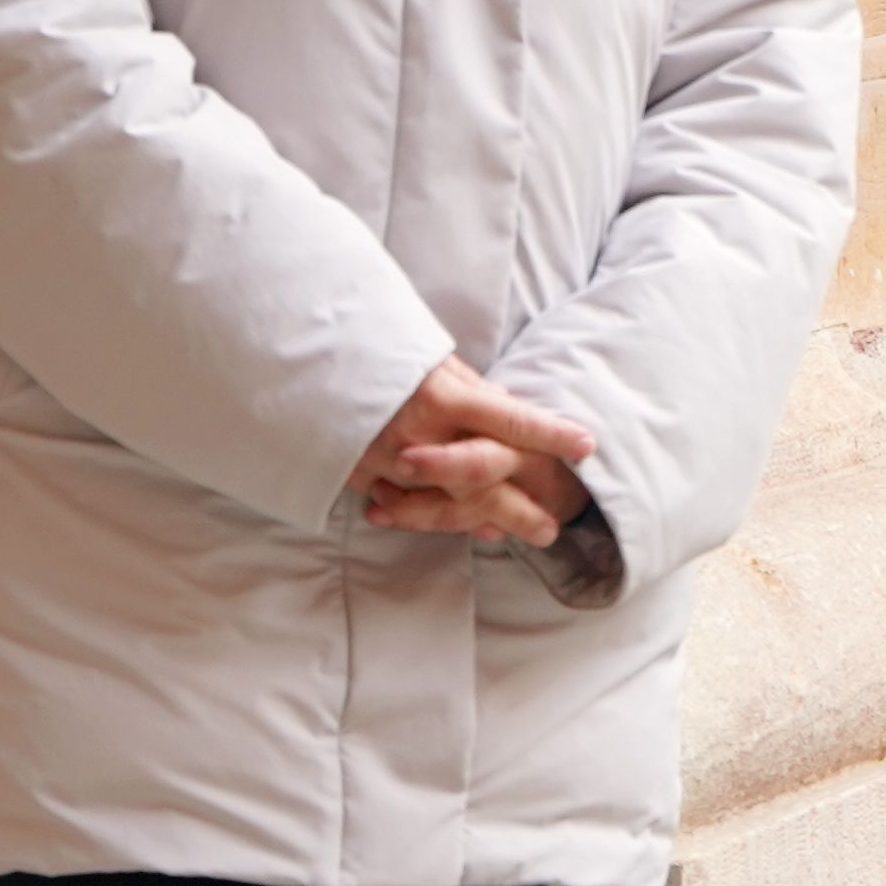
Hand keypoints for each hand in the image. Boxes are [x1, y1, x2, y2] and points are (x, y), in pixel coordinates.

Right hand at [349, 357, 595, 547]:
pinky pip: (410, 505)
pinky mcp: (364, 477)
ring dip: (487, 521)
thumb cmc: (372, 349)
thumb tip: (503, 403)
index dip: (552, 433)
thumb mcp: (428, 356)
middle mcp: (422, 437)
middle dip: (523, 507)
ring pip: (450, 503)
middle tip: (554, 528)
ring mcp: (391, 463)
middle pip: (487, 481)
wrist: (299, 366)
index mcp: (443, 397)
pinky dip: (441, 518)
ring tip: (519, 535)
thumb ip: (467, 387)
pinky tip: (471, 528)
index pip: (512, 421)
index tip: (587, 445)